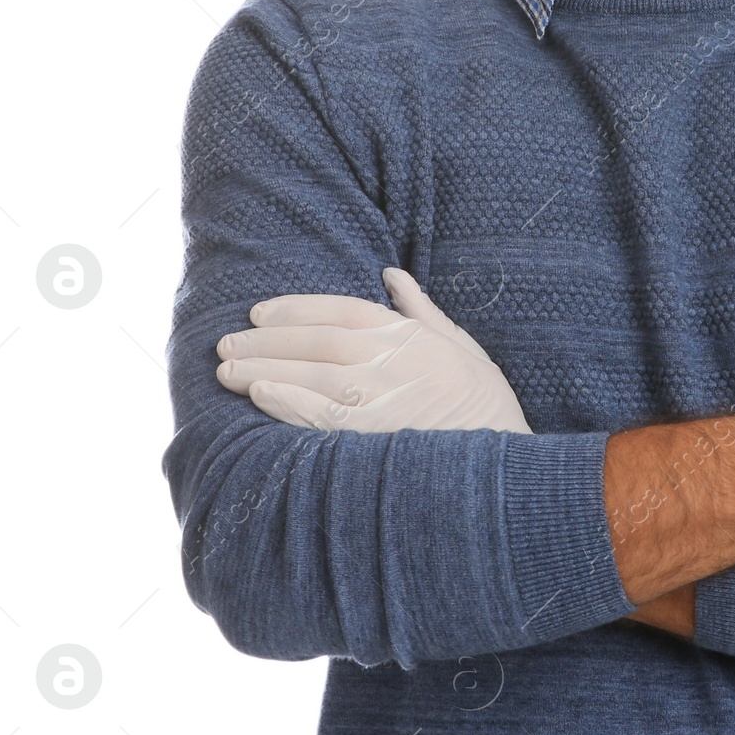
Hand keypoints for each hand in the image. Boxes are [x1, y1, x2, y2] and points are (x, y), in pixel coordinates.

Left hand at [215, 266, 532, 433]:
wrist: (508, 460)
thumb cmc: (484, 403)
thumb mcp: (461, 345)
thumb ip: (421, 309)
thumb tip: (391, 274)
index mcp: (411, 335)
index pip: (342, 309)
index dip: (296, 307)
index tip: (259, 312)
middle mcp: (393, 361)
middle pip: (316, 341)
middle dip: (266, 340)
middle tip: (226, 342)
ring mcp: (383, 398)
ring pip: (311, 375)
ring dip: (264, 369)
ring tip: (226, 370)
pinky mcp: (376, 436)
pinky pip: (322, 416)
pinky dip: (288, 403)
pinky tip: (259, 395)